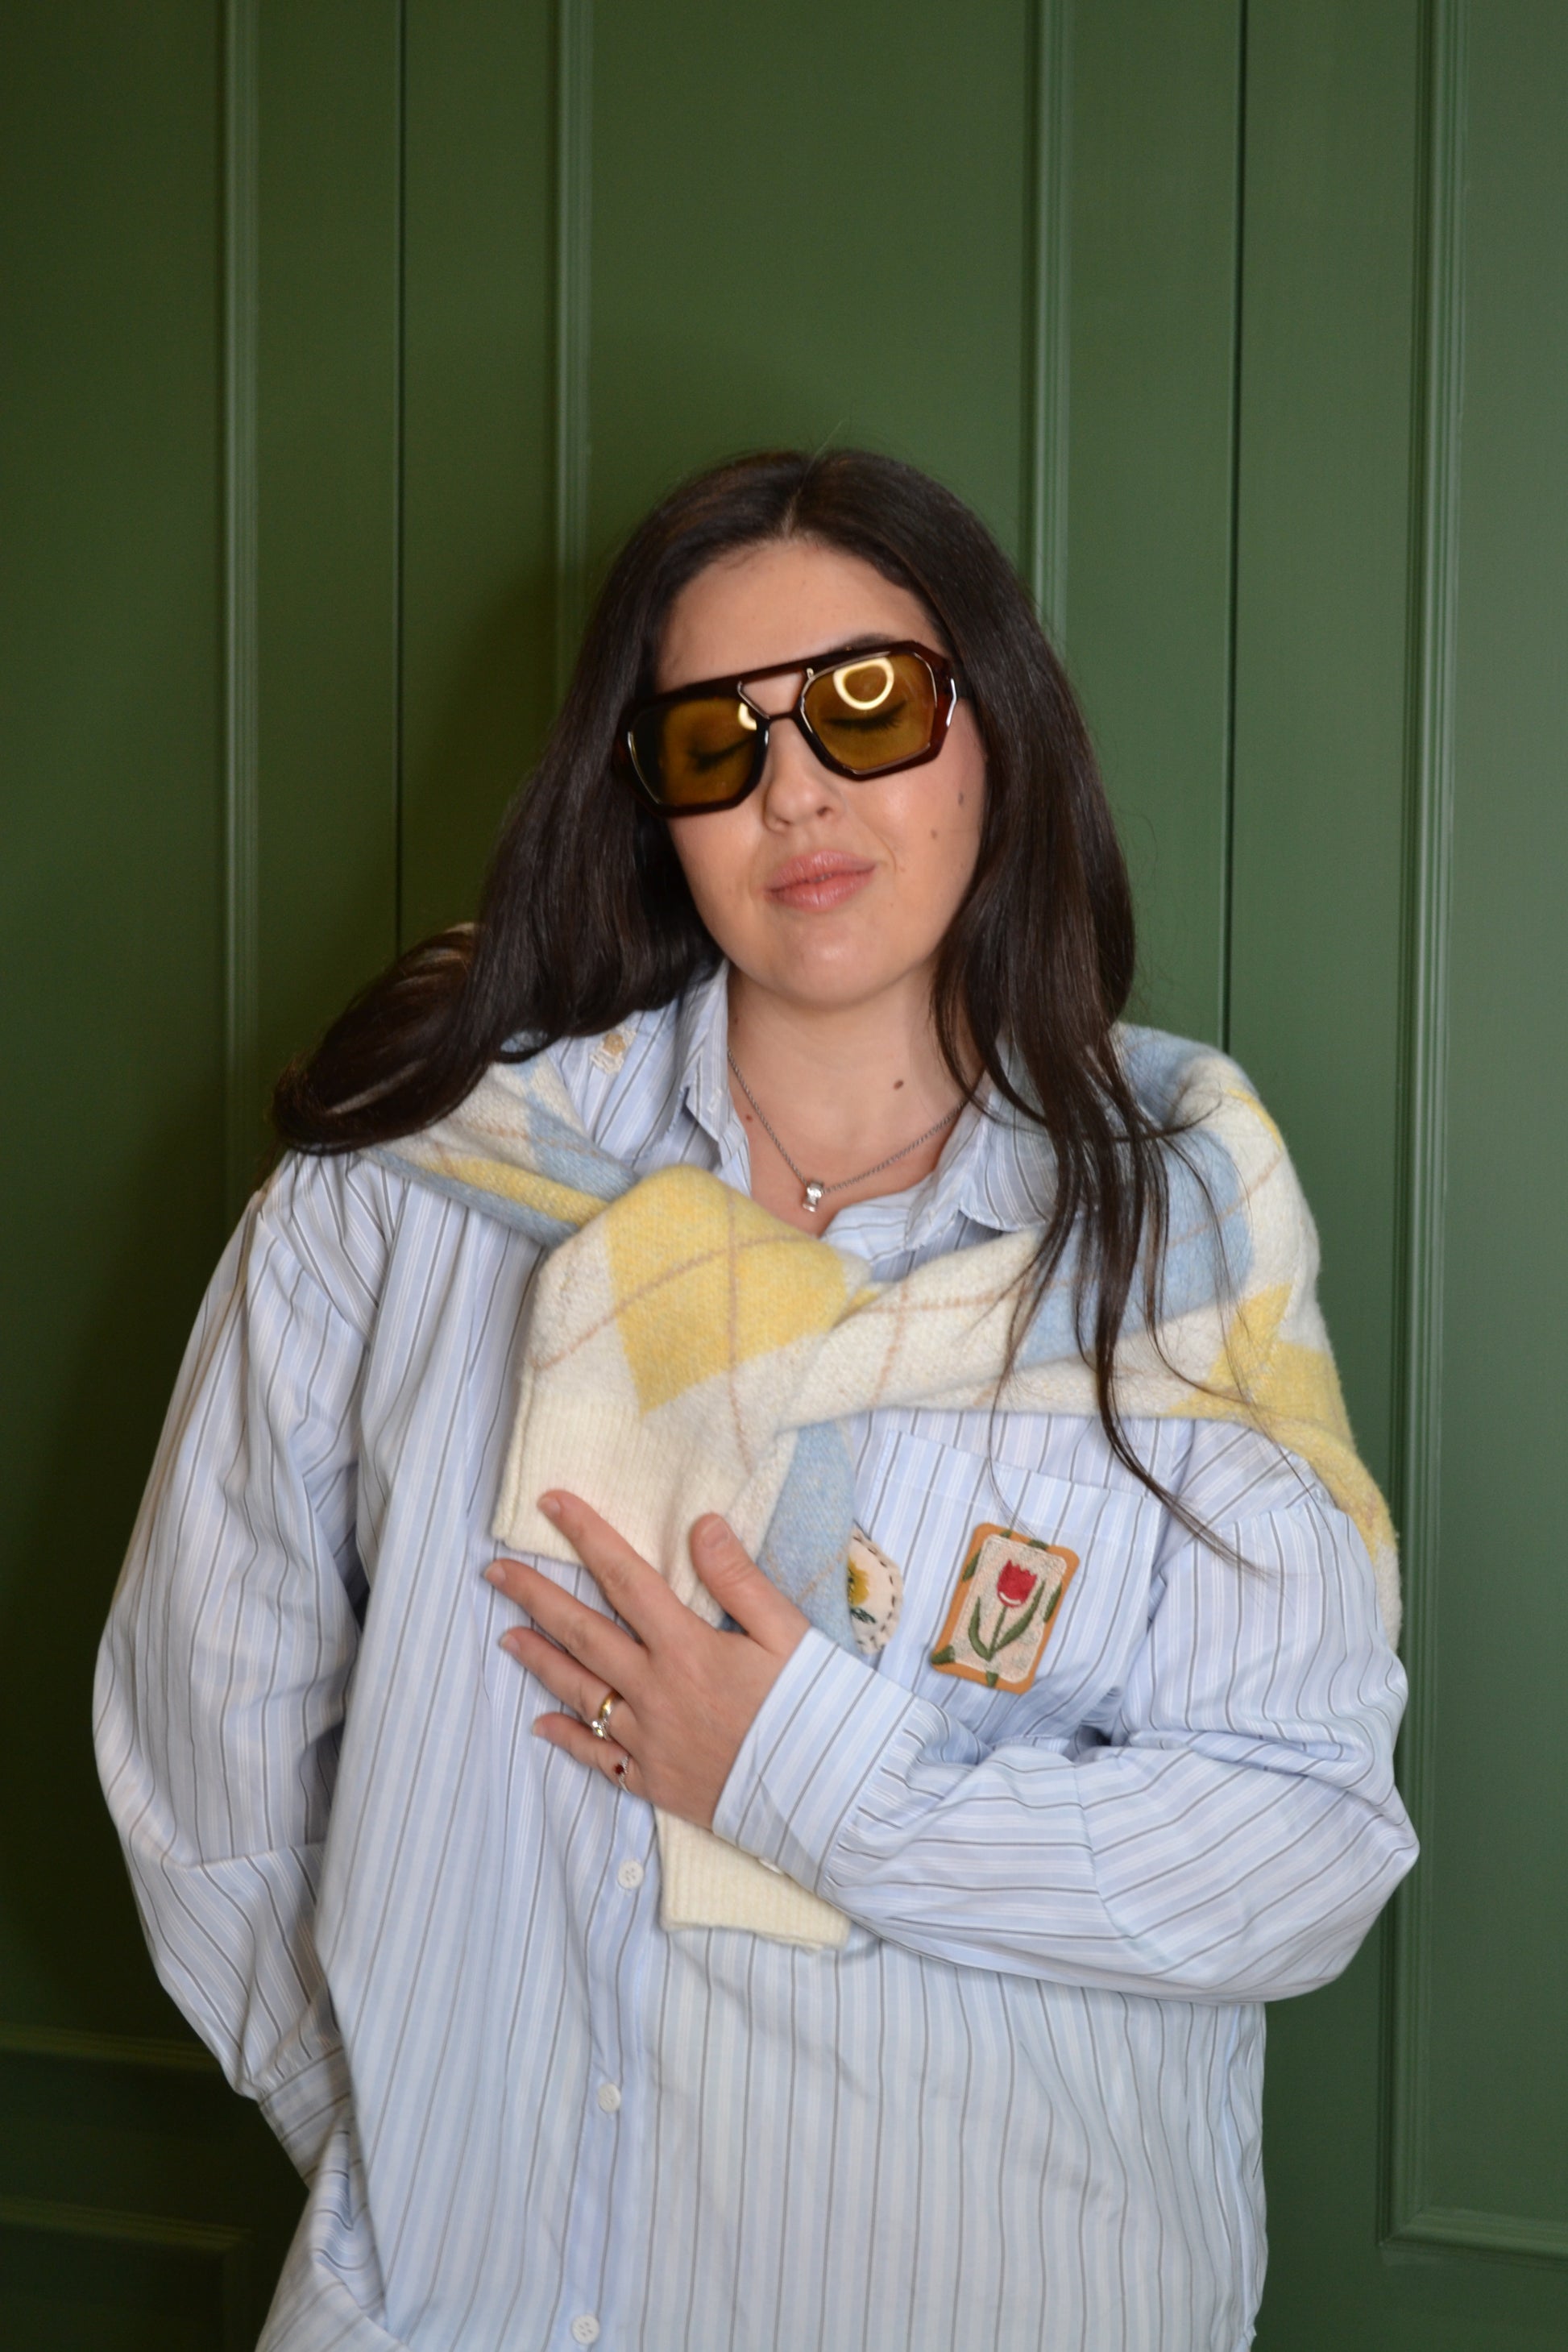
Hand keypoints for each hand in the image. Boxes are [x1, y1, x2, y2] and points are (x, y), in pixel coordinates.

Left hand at [485, 1492, 809, 1827]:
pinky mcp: (653, 1781)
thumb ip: (740, 1578)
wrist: (827, 1795)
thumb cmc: (814, 1708)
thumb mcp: (789, 1631)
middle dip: (536, 1597)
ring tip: (507, 1637)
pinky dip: (567, 1739)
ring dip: (540, 1662)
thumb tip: (701, 1525)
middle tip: (495, 1573)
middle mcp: (656, 1690)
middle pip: (583, 1632)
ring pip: (580, 1692)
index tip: (552, 1504)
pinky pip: (598, 1757)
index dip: (587, 1536)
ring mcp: (649, 1739)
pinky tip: (541, 1725)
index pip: (625, 1577)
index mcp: (687, 1646)